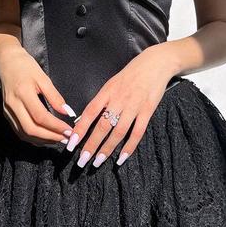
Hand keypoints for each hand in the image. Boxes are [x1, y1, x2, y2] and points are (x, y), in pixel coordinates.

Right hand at [0, 49, 76, 145]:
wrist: (7, 61)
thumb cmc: (25, 66)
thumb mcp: (43, 78)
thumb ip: (55, 97)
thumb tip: (67, 112)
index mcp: (23, 93)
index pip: (40, 117)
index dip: (55, 127)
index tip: (69, 130)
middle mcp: (13, 105)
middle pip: (31, 129)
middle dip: (50, 137)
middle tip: (66, 138)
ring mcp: (7, 111)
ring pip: (24, 133)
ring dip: (42, 140)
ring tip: (58, 139)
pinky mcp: (6, 114)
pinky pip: (19, 131)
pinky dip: (33, 137)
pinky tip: (44, 137)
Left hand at [66, 45, 174, 167]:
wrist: (154, 64)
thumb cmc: (130, 75)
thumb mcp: (111, 84)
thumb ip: (100, 101)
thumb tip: (85, 119)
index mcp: (107, 92)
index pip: (90, 113)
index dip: (80, 129)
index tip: (71, 144)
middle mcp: (118, 99)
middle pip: (102, 126)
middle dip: (90, 145)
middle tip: (81, 161)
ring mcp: (134, 106)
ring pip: (118, 132)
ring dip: (107, 149)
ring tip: (97, 162)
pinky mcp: (147, 111)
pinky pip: (137, 132)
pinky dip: (129, 147)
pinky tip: (121, 158)